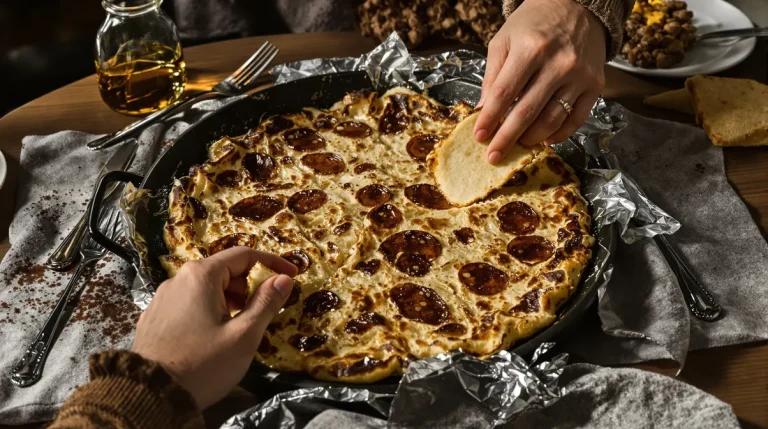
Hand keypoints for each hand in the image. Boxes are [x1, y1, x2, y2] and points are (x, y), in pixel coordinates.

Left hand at [131, 247, 297, 408]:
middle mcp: (178, 279)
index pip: (244, 255)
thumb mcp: (243, 336)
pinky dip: (209, 310)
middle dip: (250, 284)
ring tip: (244, 324)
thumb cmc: (203, 364)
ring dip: (230, 299)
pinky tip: (215, 333)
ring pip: (205, 289)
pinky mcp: (154, 317)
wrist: (150, 396)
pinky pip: (189, 304)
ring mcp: (162, 298)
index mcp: (201, 276)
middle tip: (270, 306)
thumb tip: (283, 280)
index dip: (272, 263)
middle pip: (223, 270)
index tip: (293, 275)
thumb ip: (266, 304)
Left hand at [474, 0, 605, 163]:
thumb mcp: (504, 41)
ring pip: (552, 119)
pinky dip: (559, 134)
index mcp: (531, 49)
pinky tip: (545, 140)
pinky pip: (576, 119)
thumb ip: (492, 76)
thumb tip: (483, 110)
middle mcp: (558, 63)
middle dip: (506, 138)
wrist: (577, 7)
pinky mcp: (594, 85)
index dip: (490, 119)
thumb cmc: (533, 25)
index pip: (504, 94)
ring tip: (517, 144)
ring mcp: (579, 76)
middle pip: (527, 112)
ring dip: (531, 138)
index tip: (479, 137)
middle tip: (493, 156)